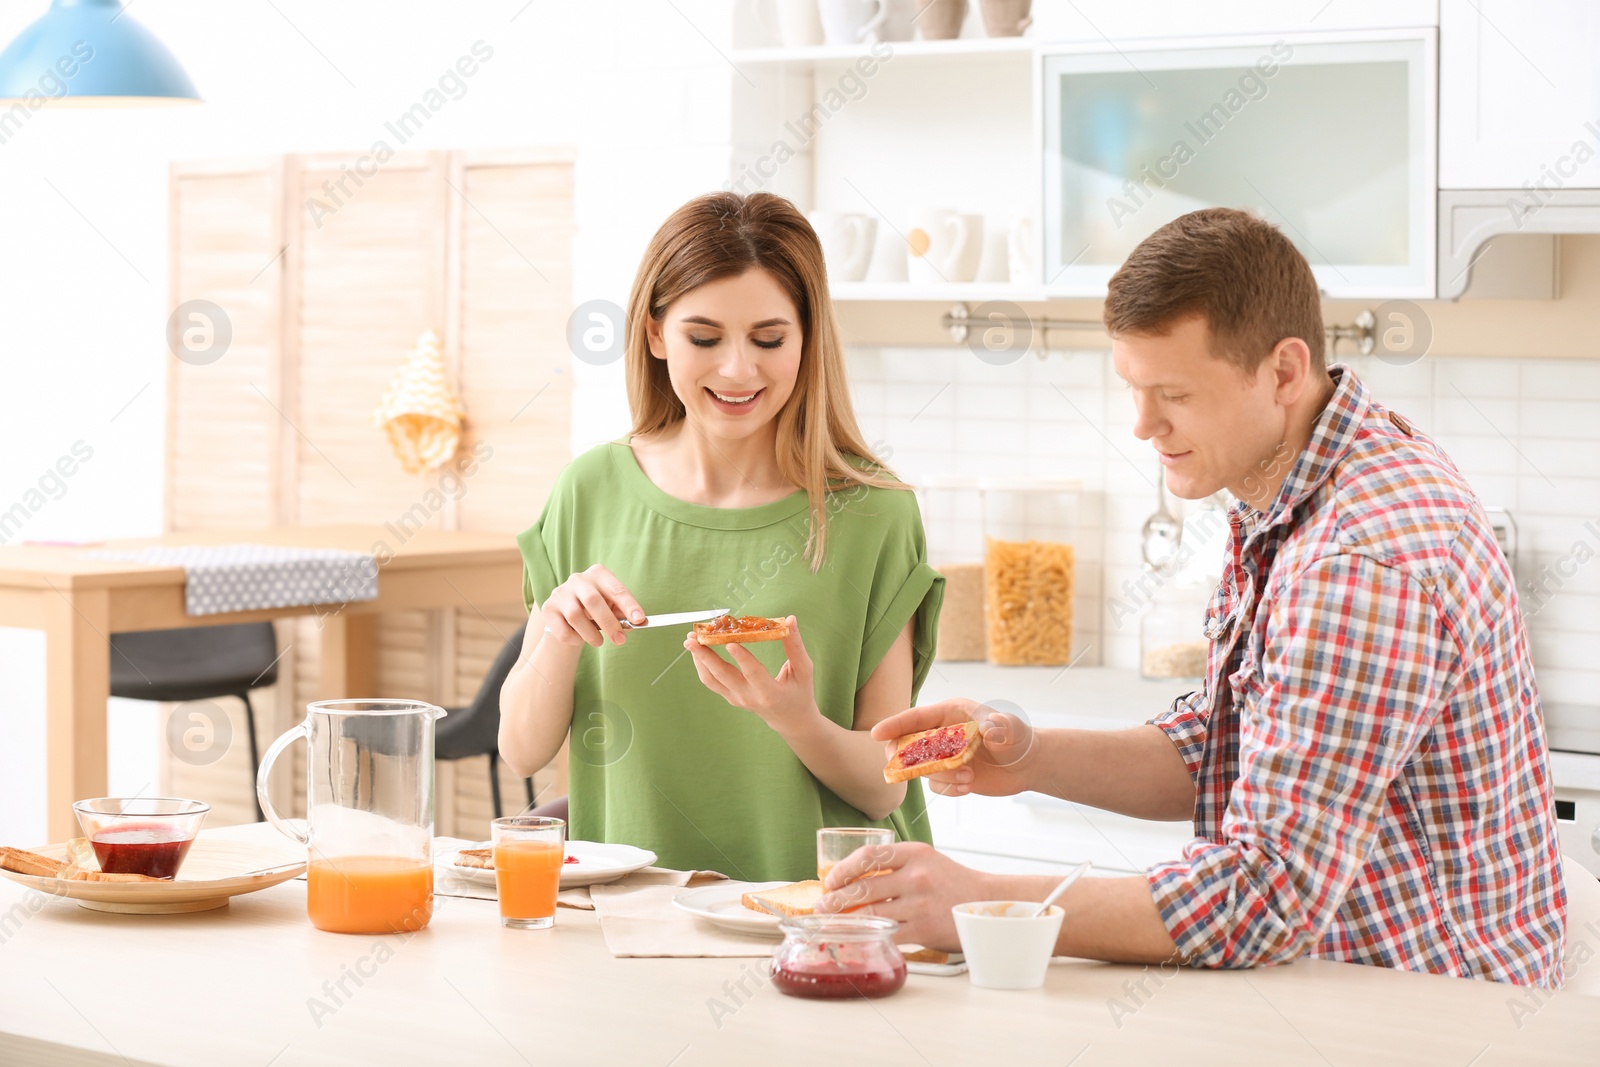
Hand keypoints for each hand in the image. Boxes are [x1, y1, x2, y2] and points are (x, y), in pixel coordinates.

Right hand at [540, 564, 645, 647]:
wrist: (566, 613)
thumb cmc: (596, 608)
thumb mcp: (611, 606)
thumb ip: (621, 613)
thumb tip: (635, 622)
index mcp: (598, 574)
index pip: (615, 589)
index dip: (628, 604)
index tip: (639, 619)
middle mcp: (578, 579)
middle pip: (593, 600)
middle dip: (609, 623)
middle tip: (620, 640)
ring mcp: (561, 593)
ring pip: (575, 616)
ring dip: (591, 634)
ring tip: (599, 642)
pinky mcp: (549, 608)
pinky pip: (563, 630)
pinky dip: (575, 639)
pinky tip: (580, 638)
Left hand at [683, 616, 816, 729]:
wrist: (790, 720)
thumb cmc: (799, 693)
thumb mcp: (804, 671)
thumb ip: (796, 646)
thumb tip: (790, 620)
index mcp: (770, 692)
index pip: (753, 673)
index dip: (742, 658)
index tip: (729, 642)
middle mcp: (748, 697)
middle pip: (722, 676)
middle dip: (706, 655)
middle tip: (694, 636)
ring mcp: (736, 699)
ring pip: (711, 679)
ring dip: (698, 658)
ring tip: (690, 640)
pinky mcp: (730, 697)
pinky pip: (711, 681)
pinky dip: (702, 664)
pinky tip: (698, 649)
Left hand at [814, 842, 992, 951]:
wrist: (987, 903)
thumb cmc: (951, 882)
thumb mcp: (927, 861)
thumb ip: (896, 865)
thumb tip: (853, 878)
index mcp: (914, 853)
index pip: (869, 857)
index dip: (843, 869)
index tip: (829, 880)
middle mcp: (917, 876)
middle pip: (865, 887)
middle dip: (836, 899)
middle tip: (821, 906)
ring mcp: (920, 903)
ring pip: (872, 912)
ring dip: (846, 920)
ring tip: (831, 923)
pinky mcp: (924, 928)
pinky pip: (887, 934)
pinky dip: (868, 937)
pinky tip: (856, 939)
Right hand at [871, 697, 1035, 797]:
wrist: (1026, 765)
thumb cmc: (1018, 738)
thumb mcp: (1011, 729)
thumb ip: (1001, 727)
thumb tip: (990, 729)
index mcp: (950, 713)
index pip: (916, 718)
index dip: (894, 725)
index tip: (876, 733)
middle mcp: (942, 733)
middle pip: (907, 743)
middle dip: (904, 757)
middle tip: (906, 769)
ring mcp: (943, 755)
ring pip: (922, 769)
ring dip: (941, 776)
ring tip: (969, 776)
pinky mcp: (949, 775)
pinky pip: (937, 786)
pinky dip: (950, 789)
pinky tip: (969, 787)